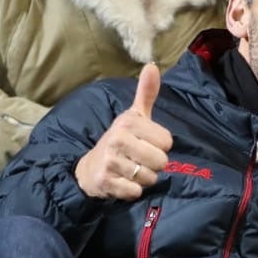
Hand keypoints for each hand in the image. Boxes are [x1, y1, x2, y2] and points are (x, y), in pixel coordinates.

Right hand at [74, 64, 173, 199]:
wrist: (90, 168)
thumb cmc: (120, 141)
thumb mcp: (133, 116)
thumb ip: (146, 94)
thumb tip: (152, 66)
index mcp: (128, 122)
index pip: (167, 141)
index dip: (160, 146)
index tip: (145, 144)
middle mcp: (118, 139)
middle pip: (161, 161)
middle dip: (154, 165)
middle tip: (139, 160)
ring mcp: (111, 161)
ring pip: (150, 178)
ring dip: (144, 179)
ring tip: (130, 170)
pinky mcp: (106, 182)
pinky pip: (136, 191)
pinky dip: (132, 191)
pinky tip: (122, 182)